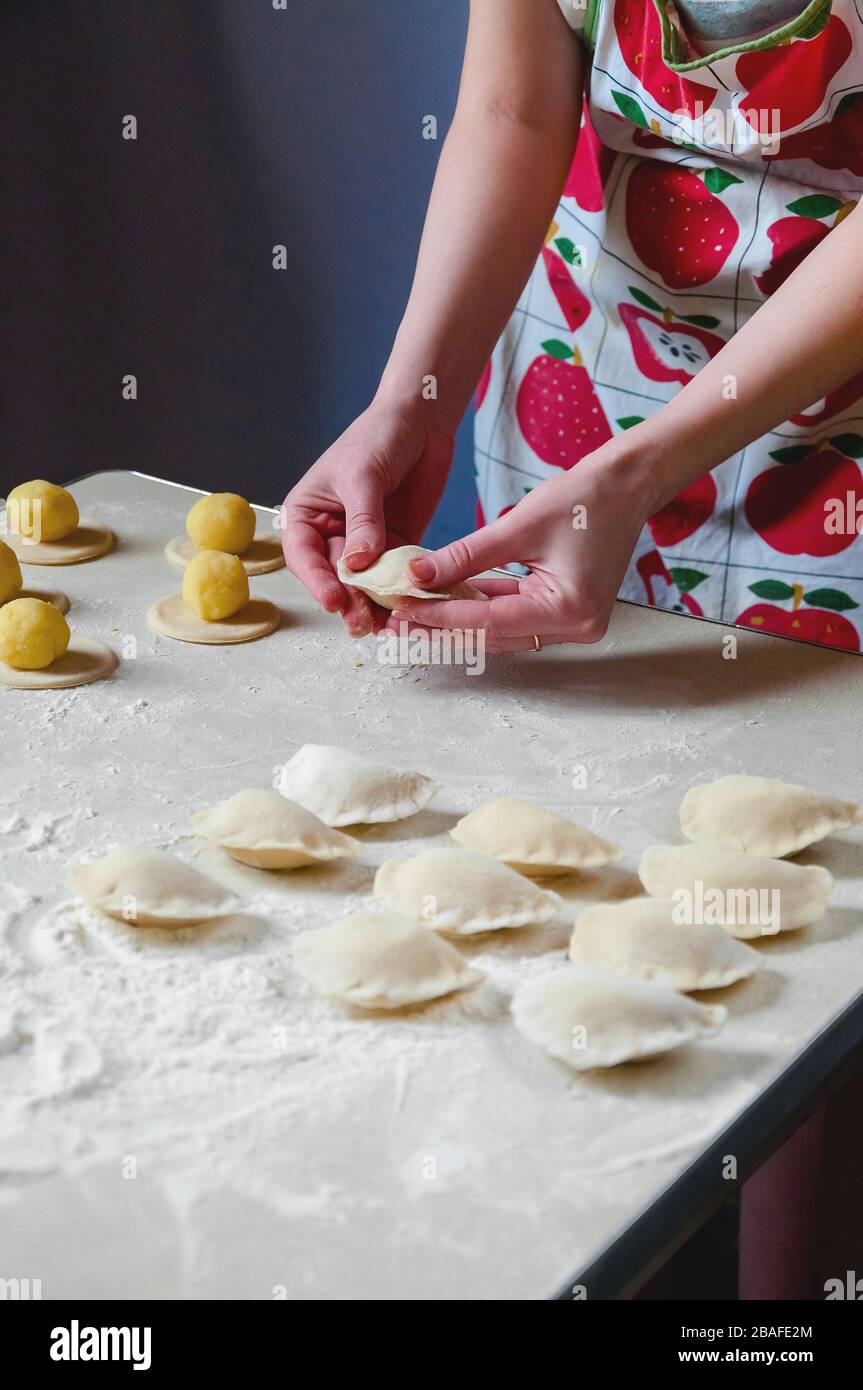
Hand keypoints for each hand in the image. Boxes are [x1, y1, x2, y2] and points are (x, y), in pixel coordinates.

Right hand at [280, 402, 453, 636]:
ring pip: (363, 584)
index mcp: (307, 514)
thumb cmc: (378, 436)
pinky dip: (399, 594)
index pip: (304, 555)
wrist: (420, 421)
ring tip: (383, 626)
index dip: (317, 581)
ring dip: (372, 606)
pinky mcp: (396, 546)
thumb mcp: (362, 476)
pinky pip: (394, 577)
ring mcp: (364, 543)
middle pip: (334, 577)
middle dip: (347, 601)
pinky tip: (406, 610)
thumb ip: (363, 522)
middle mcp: (331, 533)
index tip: (334, 600)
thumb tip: (357, 565)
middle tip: (361, 622)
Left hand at [386, 444, 654, 652]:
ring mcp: (574, 624)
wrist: (627, 486)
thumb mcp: (517, 526)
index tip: (401, 608)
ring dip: (459, 621)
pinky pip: (515, 617)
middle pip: (493, 635)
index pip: (488, 620)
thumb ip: (465, 557)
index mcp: (569, 609)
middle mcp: (576, 627)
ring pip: (501, 630)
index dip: (440, 616)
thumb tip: (417, 577)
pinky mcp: (567, 613)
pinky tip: (446, 601)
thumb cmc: (583, 498)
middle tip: (397, 619)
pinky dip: (482, 609)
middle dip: (443, 626)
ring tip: (414, 611)